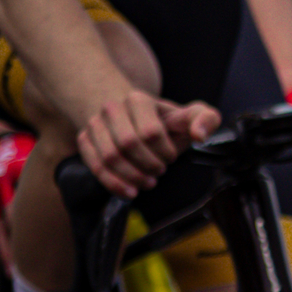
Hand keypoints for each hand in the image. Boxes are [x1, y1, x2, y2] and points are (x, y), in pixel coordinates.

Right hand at [77, 88, 217, 198]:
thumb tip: (200, 136)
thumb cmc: (164, 122)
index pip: (150, 132)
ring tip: (147, 182)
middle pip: (127, 144)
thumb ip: (206, 119)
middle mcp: (112, 107)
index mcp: (138, 99)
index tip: (170, 156)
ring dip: (131, 176)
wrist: (131, 118)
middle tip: (159, 171)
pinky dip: (112, 183)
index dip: (164, 152)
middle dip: (148, 165)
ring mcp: (95, 123)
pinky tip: (129, 191)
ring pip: (108, 157)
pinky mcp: (84, 139)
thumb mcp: (189, 116)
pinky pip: (94, 165)